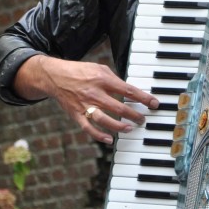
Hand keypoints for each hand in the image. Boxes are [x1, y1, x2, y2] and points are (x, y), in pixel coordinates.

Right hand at [16, 56, 158, 144]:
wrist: (54, 76)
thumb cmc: (80, 71)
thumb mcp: (100, 68)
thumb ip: (115, 80)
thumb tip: (130, 91)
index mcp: (103, 79)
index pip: (128, 90)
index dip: (144, 98)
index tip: (154, 104)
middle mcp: (95, 93)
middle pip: (119, 108)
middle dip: (134, 115)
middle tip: (142, 119)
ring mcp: (85, 105)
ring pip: (105, 120)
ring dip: (119, 127)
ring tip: (129, 128)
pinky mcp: (76, 114)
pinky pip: (88, 128)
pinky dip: (99, 136)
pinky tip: (109, 140)